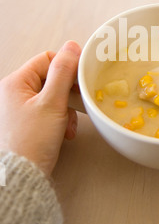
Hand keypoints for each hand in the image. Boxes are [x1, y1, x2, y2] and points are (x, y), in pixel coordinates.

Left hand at [0, 41, 80, 175]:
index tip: (78, 84)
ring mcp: (19, 108)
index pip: (47, 60)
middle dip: (67, 95)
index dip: (66, 70)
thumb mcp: (52, 103)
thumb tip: (72, 46)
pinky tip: (64, 133)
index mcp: (16, 82)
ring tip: (68, 127)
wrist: (21, 177)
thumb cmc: (31, 141)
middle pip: (50, 79)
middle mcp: (14, 92)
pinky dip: (59, 120)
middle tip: (75, 107)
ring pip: (51, 97)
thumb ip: (63, 72)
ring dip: (65, 110)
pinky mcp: (25, 122)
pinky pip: (47, 112)